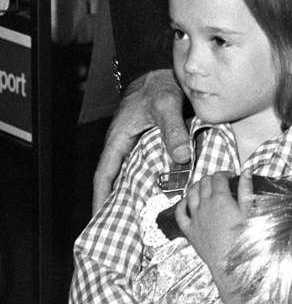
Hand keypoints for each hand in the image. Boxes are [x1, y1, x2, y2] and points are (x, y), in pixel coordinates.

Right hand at [92, 68, 188, 211]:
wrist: (164, 71)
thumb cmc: (159, 85)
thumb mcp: (166, 105)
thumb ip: (173, 129)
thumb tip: (180, 158)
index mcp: (118, 139)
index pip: (104, 175)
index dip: (100, 198)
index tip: (99, 220)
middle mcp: (124, 145)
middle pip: (115, 181)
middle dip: (116, 205)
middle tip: (122, 231)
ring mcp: (136, 145)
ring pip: (130, 175)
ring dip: (133, 195)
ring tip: (141, 221)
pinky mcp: (149, 144)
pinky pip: (145, 167)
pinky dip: (149, 182)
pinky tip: (161, 196)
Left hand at [176, 169, 252, 303]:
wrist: (230, 263)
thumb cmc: (243, 238)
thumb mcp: (249, 212)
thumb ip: (246, 190)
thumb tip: (245, 172)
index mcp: (221, 199)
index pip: (218, 177)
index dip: (224, 173)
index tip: (230, 177)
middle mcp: (205, 205)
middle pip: (203, 182)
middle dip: (211, 178)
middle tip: (219, 182)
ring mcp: (195, 217)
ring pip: (190, 193)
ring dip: (196, 186)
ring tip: (204, 188)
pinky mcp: (188, 230)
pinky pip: (179, 213)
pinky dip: (181, 204)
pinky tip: (186, 202)